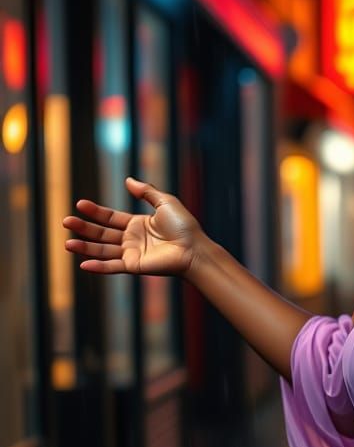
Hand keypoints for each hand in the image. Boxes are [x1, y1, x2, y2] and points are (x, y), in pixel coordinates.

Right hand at [63, 177, 205, 277]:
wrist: (195, 248)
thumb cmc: (184, 226)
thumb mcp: (165, 202)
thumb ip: (146, 191)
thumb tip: (127, 179)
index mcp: (138, 224)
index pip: (110, 218)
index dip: (95, 212)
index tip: (79, 204)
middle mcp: (132, 239)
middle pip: (102, 233)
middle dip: (84, 228)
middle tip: (66, 221)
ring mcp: (132, 253)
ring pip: (103, 250)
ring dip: (85, 247)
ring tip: (67, 243)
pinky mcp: (135, 266)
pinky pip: (113, 266)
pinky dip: (98, 267)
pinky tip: (82, 264)